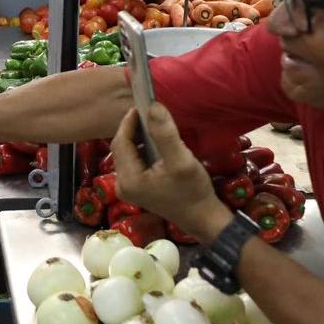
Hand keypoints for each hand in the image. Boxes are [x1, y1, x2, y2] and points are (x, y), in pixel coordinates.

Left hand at [111, 104, 225, 241]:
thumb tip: (153, 107)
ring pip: (128, 153)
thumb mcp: (181, 161)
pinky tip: (158, 142)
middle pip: (122, 148)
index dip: (129, 122)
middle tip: (149, 113)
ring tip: (155, 124)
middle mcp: (123, 184)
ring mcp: (129, 188)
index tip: (142, 105)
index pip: (120, 142)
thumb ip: (165, 134)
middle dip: (134, 129)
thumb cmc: (192, 192)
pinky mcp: (138, 188)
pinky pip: (136, 161)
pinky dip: (144, 148)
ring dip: (139, 138)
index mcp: (129, 179)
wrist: (203, 218)